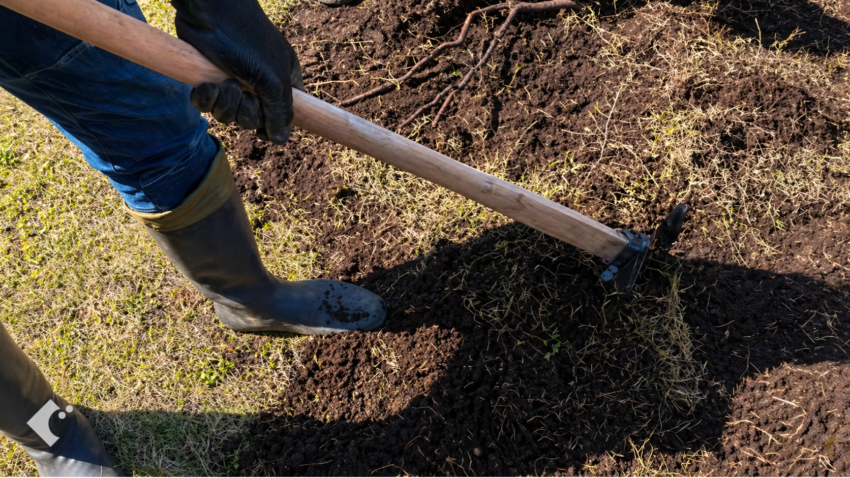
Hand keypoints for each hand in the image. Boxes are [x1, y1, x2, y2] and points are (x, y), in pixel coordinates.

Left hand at [171, 0, 303, 143]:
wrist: (210, 13)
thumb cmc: (248, 41)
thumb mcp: (273, 81)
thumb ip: (281, 113)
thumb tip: (280, 140)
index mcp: (282, 81)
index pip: (285, 115)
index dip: (274, 124)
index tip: (264, 129)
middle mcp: (259, 84)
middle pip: (254, 120)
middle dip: (245, 112)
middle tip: (243, 93)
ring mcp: (233, 82)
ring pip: (229, 115)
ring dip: (225, 105)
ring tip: (224, 83)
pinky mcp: (209, 80)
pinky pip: (207, 106)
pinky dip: (205, 100)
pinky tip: (205, 85)